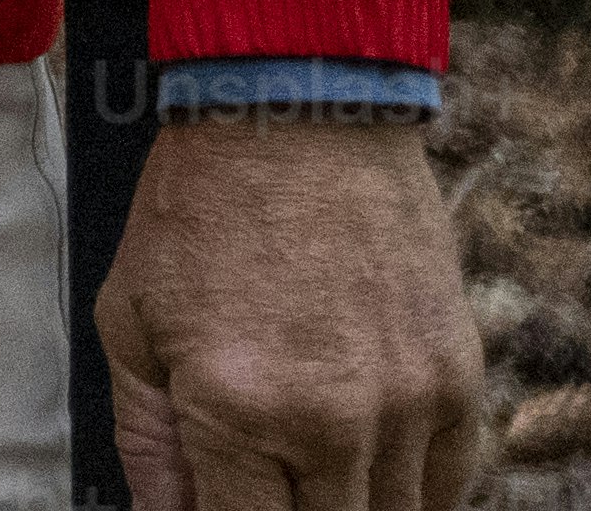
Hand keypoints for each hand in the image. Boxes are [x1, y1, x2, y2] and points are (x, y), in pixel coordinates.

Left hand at [103, 110, 483, 510]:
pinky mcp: (458, 381)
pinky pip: (449, 482)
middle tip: (263, 480)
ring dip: (348, 505)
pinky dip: (412, 488)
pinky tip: (369, 465)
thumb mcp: (131, 324)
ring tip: (309, 470)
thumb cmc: (198, 212)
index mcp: (236, 410)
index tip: (222, 504)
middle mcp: (332, 422)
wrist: (298, 118)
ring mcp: (407, 405)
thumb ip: (150, 444)